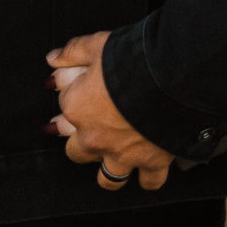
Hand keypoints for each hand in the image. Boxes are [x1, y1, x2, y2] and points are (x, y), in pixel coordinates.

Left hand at [46, 32, 174, 192]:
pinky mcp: (152, 162)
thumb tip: (53, 58)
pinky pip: (149, 181)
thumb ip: (73, 52)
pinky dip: (150, 175)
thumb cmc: (134, 58)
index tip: (85, 86)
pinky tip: (150, 167)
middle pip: (76, 150)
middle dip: (82, 139)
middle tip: (96, 125)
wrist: (173, 76)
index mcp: (77, 107)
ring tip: (117, 155)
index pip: (63, 103)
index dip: (75, 92)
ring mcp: (123, 154)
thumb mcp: (98, 44)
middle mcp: (94, 138)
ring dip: (110, 168)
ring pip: (108, 177)